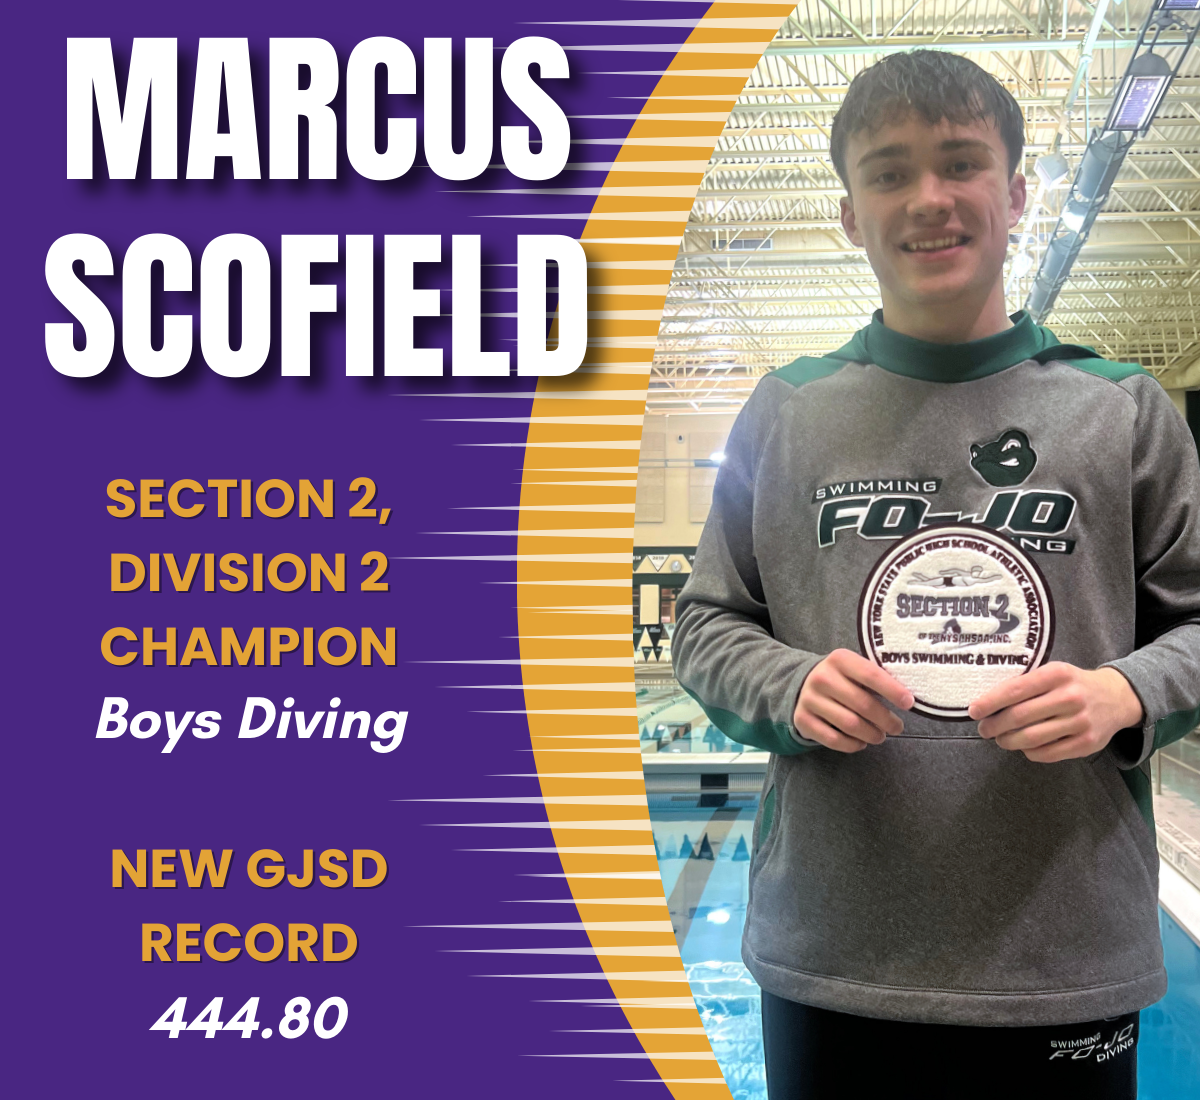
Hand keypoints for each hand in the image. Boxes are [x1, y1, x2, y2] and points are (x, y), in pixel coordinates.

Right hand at [794, 649, 913, 752]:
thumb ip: (876, 679)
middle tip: (897, 727)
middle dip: (886, 720)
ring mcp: (809, 699)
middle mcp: (822, 677)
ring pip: (850, 724)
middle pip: (863, 704)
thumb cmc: (841, 678)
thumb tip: (906, 699)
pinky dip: (852, 745)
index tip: (909, 704)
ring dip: (871, 735)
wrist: (802, 685)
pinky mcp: (802, 720)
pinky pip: (833, 739)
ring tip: (880, 736)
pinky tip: (861, 743)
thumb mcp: (854, 669)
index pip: (871, 675)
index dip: (893, 691)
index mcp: (839, 659)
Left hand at [968, 663, 1143, 762]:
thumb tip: (988, 703)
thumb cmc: (1073, 684)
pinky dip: (1029, 752)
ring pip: (1031, 738)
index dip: (990, 703)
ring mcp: (1080, 722)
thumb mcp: (1053, 673)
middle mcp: (1070, 697)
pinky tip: (1024, 746)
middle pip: (1019, 717)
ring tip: (1000, 739)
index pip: (1015, 690)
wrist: (1117, 697)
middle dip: (994, 725)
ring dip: (1008, 741)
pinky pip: (1047, 753)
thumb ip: (1026, 684)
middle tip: (984, 729)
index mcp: (1057, 674)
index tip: (974, 711)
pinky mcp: (1086, 743)